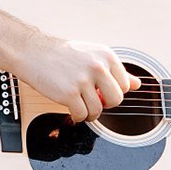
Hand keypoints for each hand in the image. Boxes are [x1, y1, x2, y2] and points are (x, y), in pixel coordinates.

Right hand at [15, 35, 140, 122]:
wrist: (33, 52)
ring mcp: (83, 80)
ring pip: (98, 110)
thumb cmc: (61, 54)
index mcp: (106, 55)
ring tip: (80, 105)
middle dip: (105, 104)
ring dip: (89, 113)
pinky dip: (77, 117)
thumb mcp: (92, 55)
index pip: (125, 85)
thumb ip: (115, 70)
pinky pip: (82, 115)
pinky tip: (71, 109)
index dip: (113, 92)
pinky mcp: (69, 93)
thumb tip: (137, 84)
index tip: (102, 91)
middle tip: (93, 100)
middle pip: (116, 100)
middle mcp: (97, 66)